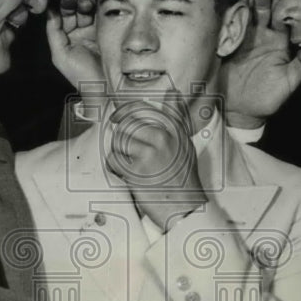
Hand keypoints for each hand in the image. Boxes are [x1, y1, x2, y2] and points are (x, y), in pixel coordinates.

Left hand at [47, 0, 103, 99]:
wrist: (105, 87)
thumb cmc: (80, 74)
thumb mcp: (61, 55)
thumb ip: (53, 33)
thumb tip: (50, 11)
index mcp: (64, 38)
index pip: (62, 17)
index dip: (64, 7)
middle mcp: (77, 33)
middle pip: (75, 12)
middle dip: (76, 4)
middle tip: (80, 1)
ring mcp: (92, 32)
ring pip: (88, 12)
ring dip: (87, 4)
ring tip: (90, 2)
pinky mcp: (107, 32)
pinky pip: (102, 17)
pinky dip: (100, 8)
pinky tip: (99, 0)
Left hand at [105, 90, 207, 228]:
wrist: (185, 208)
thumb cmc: (184, 178)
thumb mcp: (185, 143)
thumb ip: (176, 118)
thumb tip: (171, 93)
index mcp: (173, 130)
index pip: (143, 108)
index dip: (125, 110)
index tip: (117, 116)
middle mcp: (161, 138)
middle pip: (126, 125)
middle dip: (122, 138)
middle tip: (128, 152)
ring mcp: (148, 153)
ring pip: (118, 141)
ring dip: (119, 153)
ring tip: (131, 165)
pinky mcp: (136, 170)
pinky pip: (114, 159)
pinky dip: (116, 168)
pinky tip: (127, 175)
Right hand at [219, 0, 300, 127]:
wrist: (238, 112)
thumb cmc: (266, 99)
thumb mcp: (289, 83)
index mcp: (280, 42)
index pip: (285, 15)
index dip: (286, 0)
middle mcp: (263, 35)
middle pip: (267, 7)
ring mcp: (245, 36)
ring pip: (250, 10)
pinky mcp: (229, 40)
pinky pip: (233, 20)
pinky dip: (235, 6)